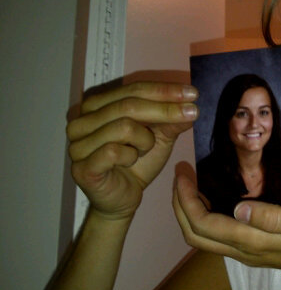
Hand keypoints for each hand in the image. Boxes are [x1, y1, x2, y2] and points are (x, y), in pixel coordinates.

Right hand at [67, 82, 198, 219]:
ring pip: (123, 126)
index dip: (164, 90)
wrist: (123, 199)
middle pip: (129, 105)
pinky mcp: (82, 167)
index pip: (134, 89)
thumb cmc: (137, 164)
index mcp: (97, 106)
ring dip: (145, 139)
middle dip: (165, 109)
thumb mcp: (159, 137)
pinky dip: (131, 156)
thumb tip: (190, 103)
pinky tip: (130, 161)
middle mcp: (82, 121)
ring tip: (145, 149)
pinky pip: (114, 151)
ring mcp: (78, 144)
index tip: (193, 93)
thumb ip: (171, 120)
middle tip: (192, 113)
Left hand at [172, 175, 280, 288]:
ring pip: (206, 238)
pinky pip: (221, 235)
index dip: (185, 198)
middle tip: (182, 173)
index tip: (184, 169)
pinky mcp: (259, 249)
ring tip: (192, 180)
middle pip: (196, 235)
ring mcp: (252, 253)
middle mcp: (247, 251)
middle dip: (180, 204)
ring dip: (192, 210)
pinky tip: (216, 195)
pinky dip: (208, 215)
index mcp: (255, 242)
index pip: (203, 225)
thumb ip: (275, 217)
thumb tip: (238, 208)